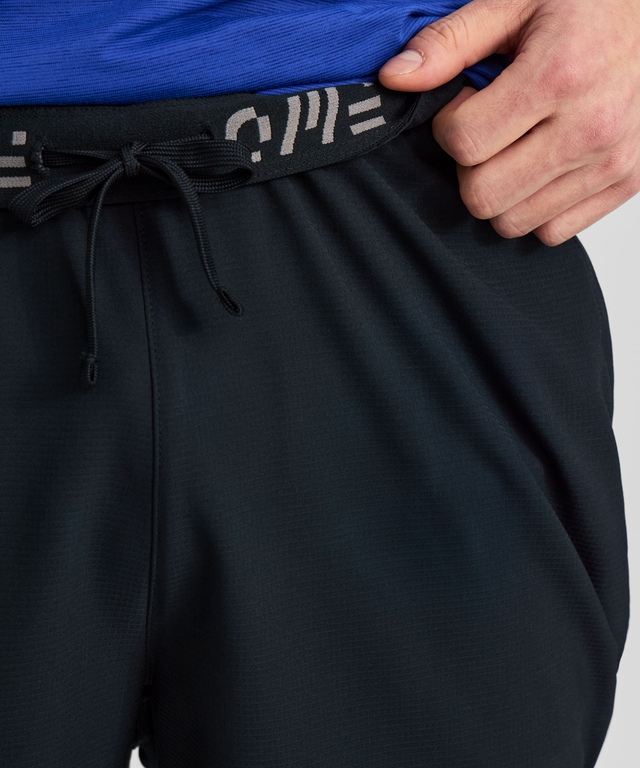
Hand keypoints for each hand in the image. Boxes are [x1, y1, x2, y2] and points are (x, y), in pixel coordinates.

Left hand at [377, 0, 639, 245]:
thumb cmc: (591, 3)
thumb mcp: (517, 1)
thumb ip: (452, 41)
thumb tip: (395, 77)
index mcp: (560, 75)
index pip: (465, 142)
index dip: (450, 125)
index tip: (467, 103)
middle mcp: (591, 127)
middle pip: (483, 196)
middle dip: (469, 167)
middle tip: (489, 131)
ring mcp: (613, 161)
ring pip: (513, 223)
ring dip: (500, 191)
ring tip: (518, 145)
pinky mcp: (628, 183)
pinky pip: (552, 232)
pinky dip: (536, 208)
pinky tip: (542, 166)